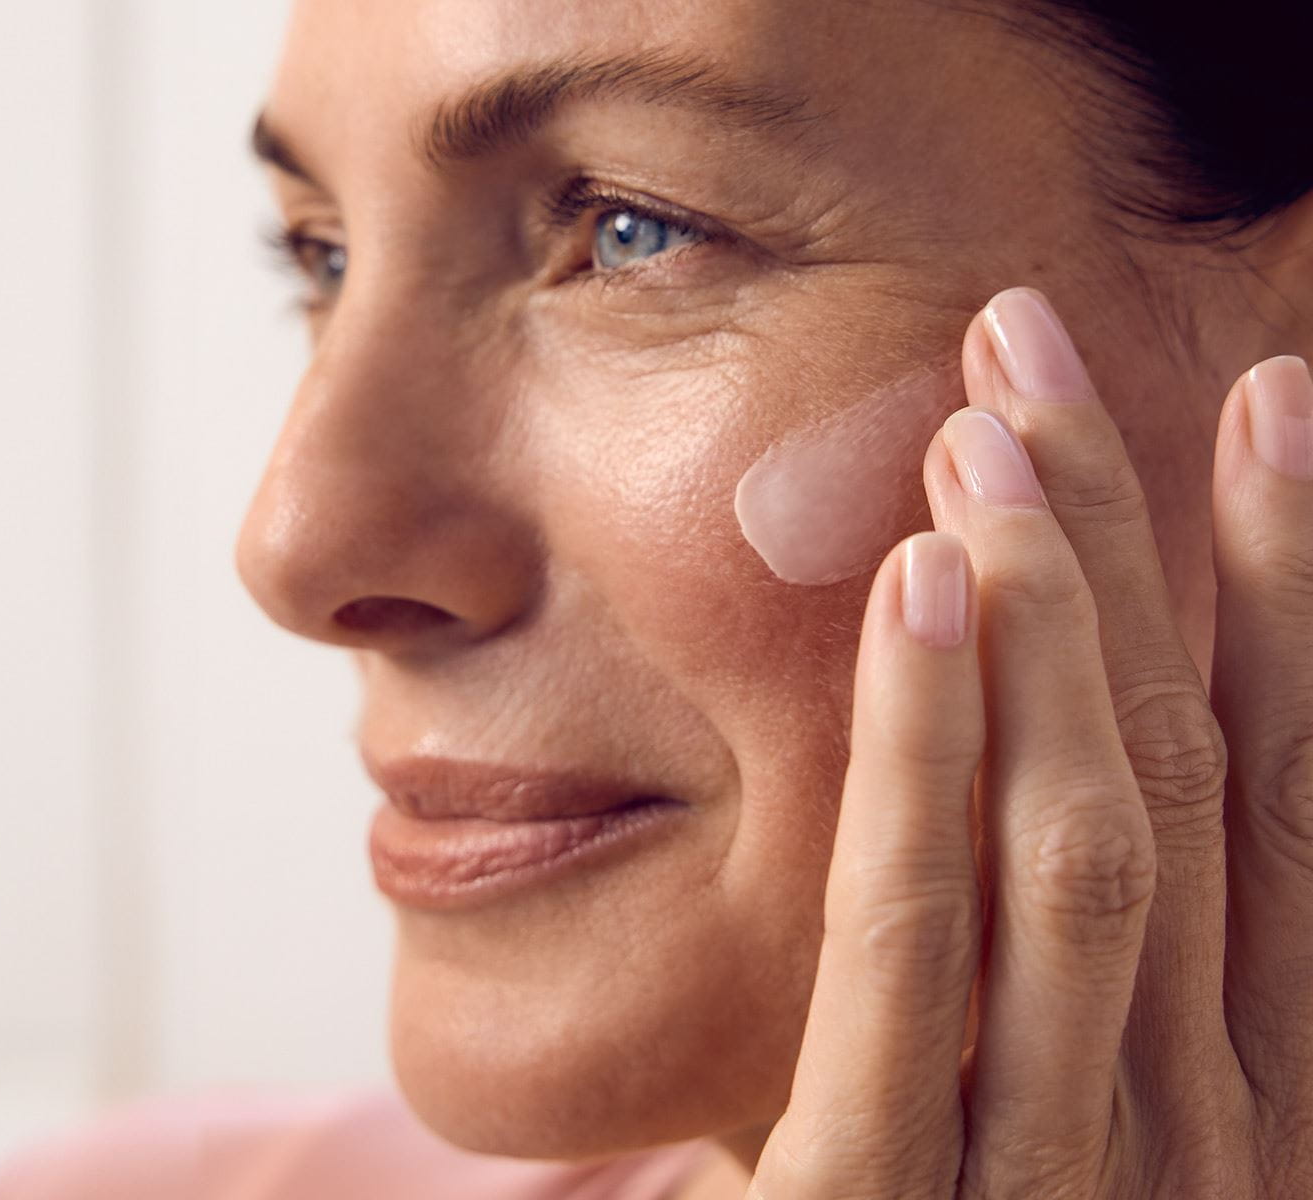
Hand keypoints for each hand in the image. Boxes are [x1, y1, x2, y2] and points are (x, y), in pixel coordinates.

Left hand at [751, 287, 1312, 1197]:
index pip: (1288, 799)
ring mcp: (1067, 1179)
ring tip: (991, 428)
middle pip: (1186, 780)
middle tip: (1052, 347)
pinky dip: (929, 764)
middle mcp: (1203, 1130)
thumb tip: (1055, 735)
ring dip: (1053, 615)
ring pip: (1090, 843)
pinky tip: (914, 595)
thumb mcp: (1021, 1099)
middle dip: (1134, 546)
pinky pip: (923, 957)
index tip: (1263, 404)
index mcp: (1247, 1094)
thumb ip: (1046, 954)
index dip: (1290, 595)